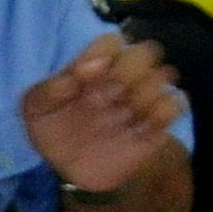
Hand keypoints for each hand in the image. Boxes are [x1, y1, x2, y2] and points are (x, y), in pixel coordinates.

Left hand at [23, 32, 184, 198]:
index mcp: (91, 68)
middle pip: (144, 52)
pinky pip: (176, 103)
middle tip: (109, 96)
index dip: (103, 53)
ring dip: (145, 93)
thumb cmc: (52, 130)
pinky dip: (162, 111)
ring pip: (165, 74)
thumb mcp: (36, 111)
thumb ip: (49, 89)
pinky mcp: (159, 122)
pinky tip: (141, 127)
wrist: (74, 169)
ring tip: (125, 114)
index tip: (87, 75)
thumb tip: (80, 71)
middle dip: (128, 71)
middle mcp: (121, 77)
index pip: (111, 42)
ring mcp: (142, 98)